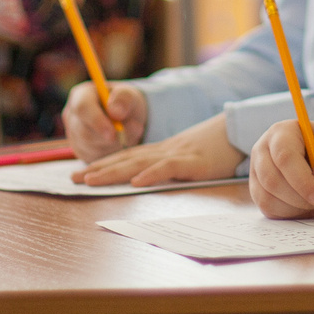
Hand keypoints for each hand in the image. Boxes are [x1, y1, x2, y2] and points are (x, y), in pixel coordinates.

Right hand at [63, 82, 149, 161]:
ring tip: (129, 135)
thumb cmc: (125, 103)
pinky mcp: (80, 150)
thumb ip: (123, 99)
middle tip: (133, 133)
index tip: (113, 133)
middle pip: (84, 132)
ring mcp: (73, 134)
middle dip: (109, 137)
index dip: (97, 121)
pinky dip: (110, 153)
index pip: (82, 108)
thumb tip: (116, 112)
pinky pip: (93, 157)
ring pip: (90, 147)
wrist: (126, 118)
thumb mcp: (129, 95)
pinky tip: (120, 144)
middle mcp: (72, 115)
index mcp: (80, 95)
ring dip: (113, 145)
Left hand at [77, 115, 242, 187]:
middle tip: (74, 179)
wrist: (239, 133)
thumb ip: (169, 167)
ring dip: (113, 171)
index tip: (81, 174)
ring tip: (92, 179)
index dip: (102, 164)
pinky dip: (152, 174)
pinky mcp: (194, 163)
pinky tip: (137, 181)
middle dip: (98, 169)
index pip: (126, 157)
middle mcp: (164, 151)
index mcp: (162, 152)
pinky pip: (169, 168)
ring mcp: (178, 155)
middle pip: (126, 159)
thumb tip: (149, 180)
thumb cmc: (216, 148)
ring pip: (139, 163)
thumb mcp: (188, 158)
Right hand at [249, 118, 313, 219]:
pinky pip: (270, 210)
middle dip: (300, 196)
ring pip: (267, 198)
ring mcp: (258, 173)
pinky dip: (291, 213)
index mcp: (281, 133)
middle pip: (271, 180)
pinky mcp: (259, 193)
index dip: (301, 179)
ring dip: (297, 206)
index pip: (284, 157)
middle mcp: (262, 151)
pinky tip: (307, 205)